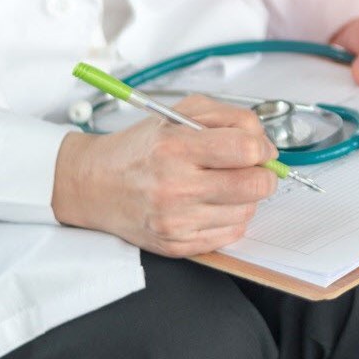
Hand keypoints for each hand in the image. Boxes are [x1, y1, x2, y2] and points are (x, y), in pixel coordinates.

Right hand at [52, 96, 279, 256]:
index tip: (259, 149)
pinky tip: (209, 204)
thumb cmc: (140, 149)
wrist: (93, 185)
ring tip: (220, 185)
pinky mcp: (178, 245)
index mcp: (175, 147)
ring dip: (244, 197)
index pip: (246, 149)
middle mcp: (175, 186)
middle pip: (256, 185)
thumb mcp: (180, 113)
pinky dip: (229, 217)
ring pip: (248, 211)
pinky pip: (231, 233)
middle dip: (262, 174)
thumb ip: (230, 118)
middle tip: (250, 169)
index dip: (263, 148)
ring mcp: (176, 220)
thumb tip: (265, 144)